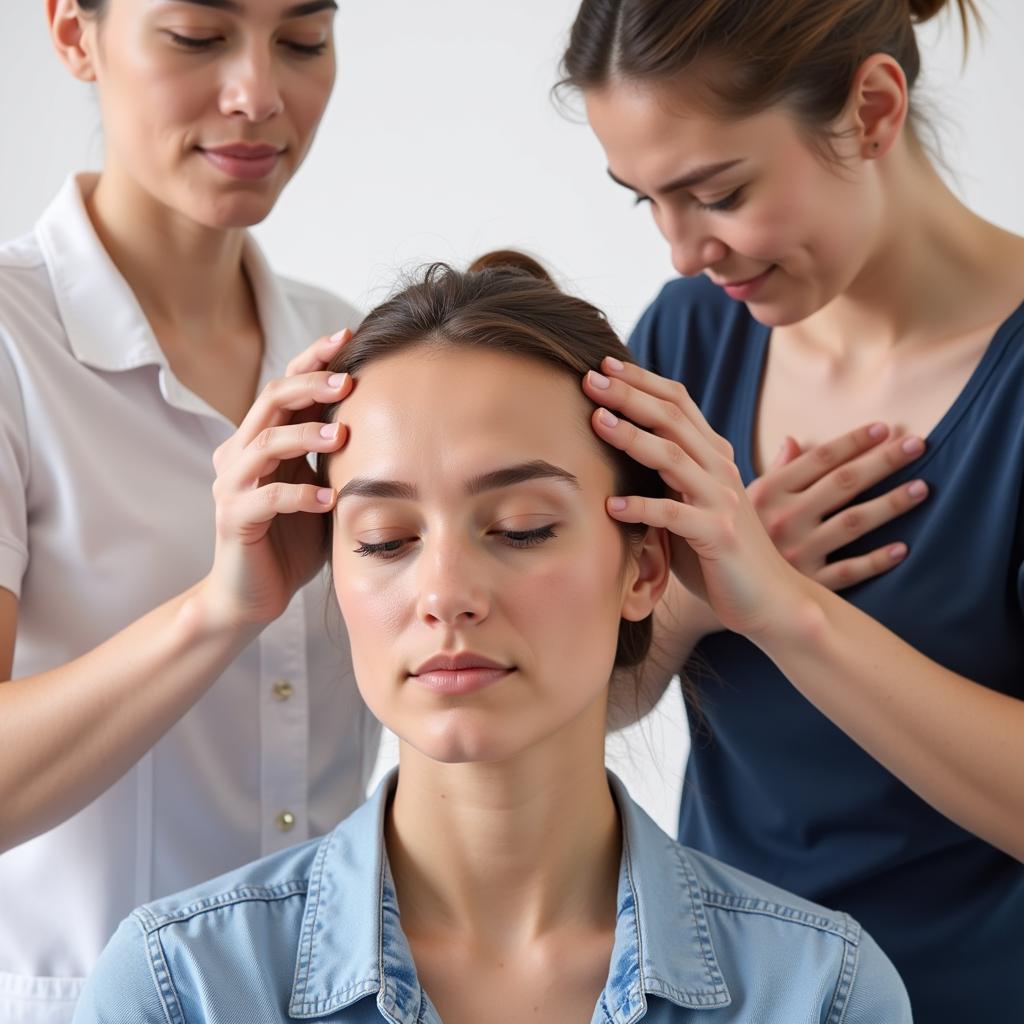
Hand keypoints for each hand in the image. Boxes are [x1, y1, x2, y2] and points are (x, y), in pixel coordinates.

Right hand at [199, 330, 353, 630]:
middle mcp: (240, 453)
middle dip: (310, 384)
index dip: (313, 359)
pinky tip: (328, 498)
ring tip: (343, 437)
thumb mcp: (320, 490)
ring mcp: (232, 484)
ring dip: (304, 434)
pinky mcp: (233, 518)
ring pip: (263, 441)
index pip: (285, 386)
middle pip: (270, 399)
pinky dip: (298, 494)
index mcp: (262, 440)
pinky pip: (265, 497)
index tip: (348, 338)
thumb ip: (337, 459)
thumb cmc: (291, 542)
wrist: (251, 595)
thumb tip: (392, 424)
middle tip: (349, 381)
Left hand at [582, 359, 911, 640]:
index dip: (642, 380)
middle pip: (672, 419)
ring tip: (597, 422)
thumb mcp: (691, 503)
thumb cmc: (719, 552)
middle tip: (590, 378)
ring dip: (632, 437)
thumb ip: (668, 475)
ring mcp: (721, 500)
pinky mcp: (719, 535)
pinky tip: (612, 505)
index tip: (604, 364)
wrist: (769, 598)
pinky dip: (643, 508)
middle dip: (630, 395)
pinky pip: (675, 516)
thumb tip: (621, 447)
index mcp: (713, 455)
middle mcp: (719, 469)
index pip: (678, 403)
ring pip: (673, 457)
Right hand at [750, 426, 927, 589]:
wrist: (715, 589)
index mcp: (768, 492)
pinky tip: (902, 549)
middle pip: (843, 483)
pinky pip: (849, 571)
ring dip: (890, 504)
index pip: (820, 459)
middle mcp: (784, 518)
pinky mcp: (808, 583)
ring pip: (853, 523)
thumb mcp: (745, 500)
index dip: (854, 441)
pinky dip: (876, 560)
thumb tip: (794, 440)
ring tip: (922, 488)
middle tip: (918, 445)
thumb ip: (774, 472)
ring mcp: (797, 551)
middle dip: (883, 461)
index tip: (885, 428)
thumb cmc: (735, 536)